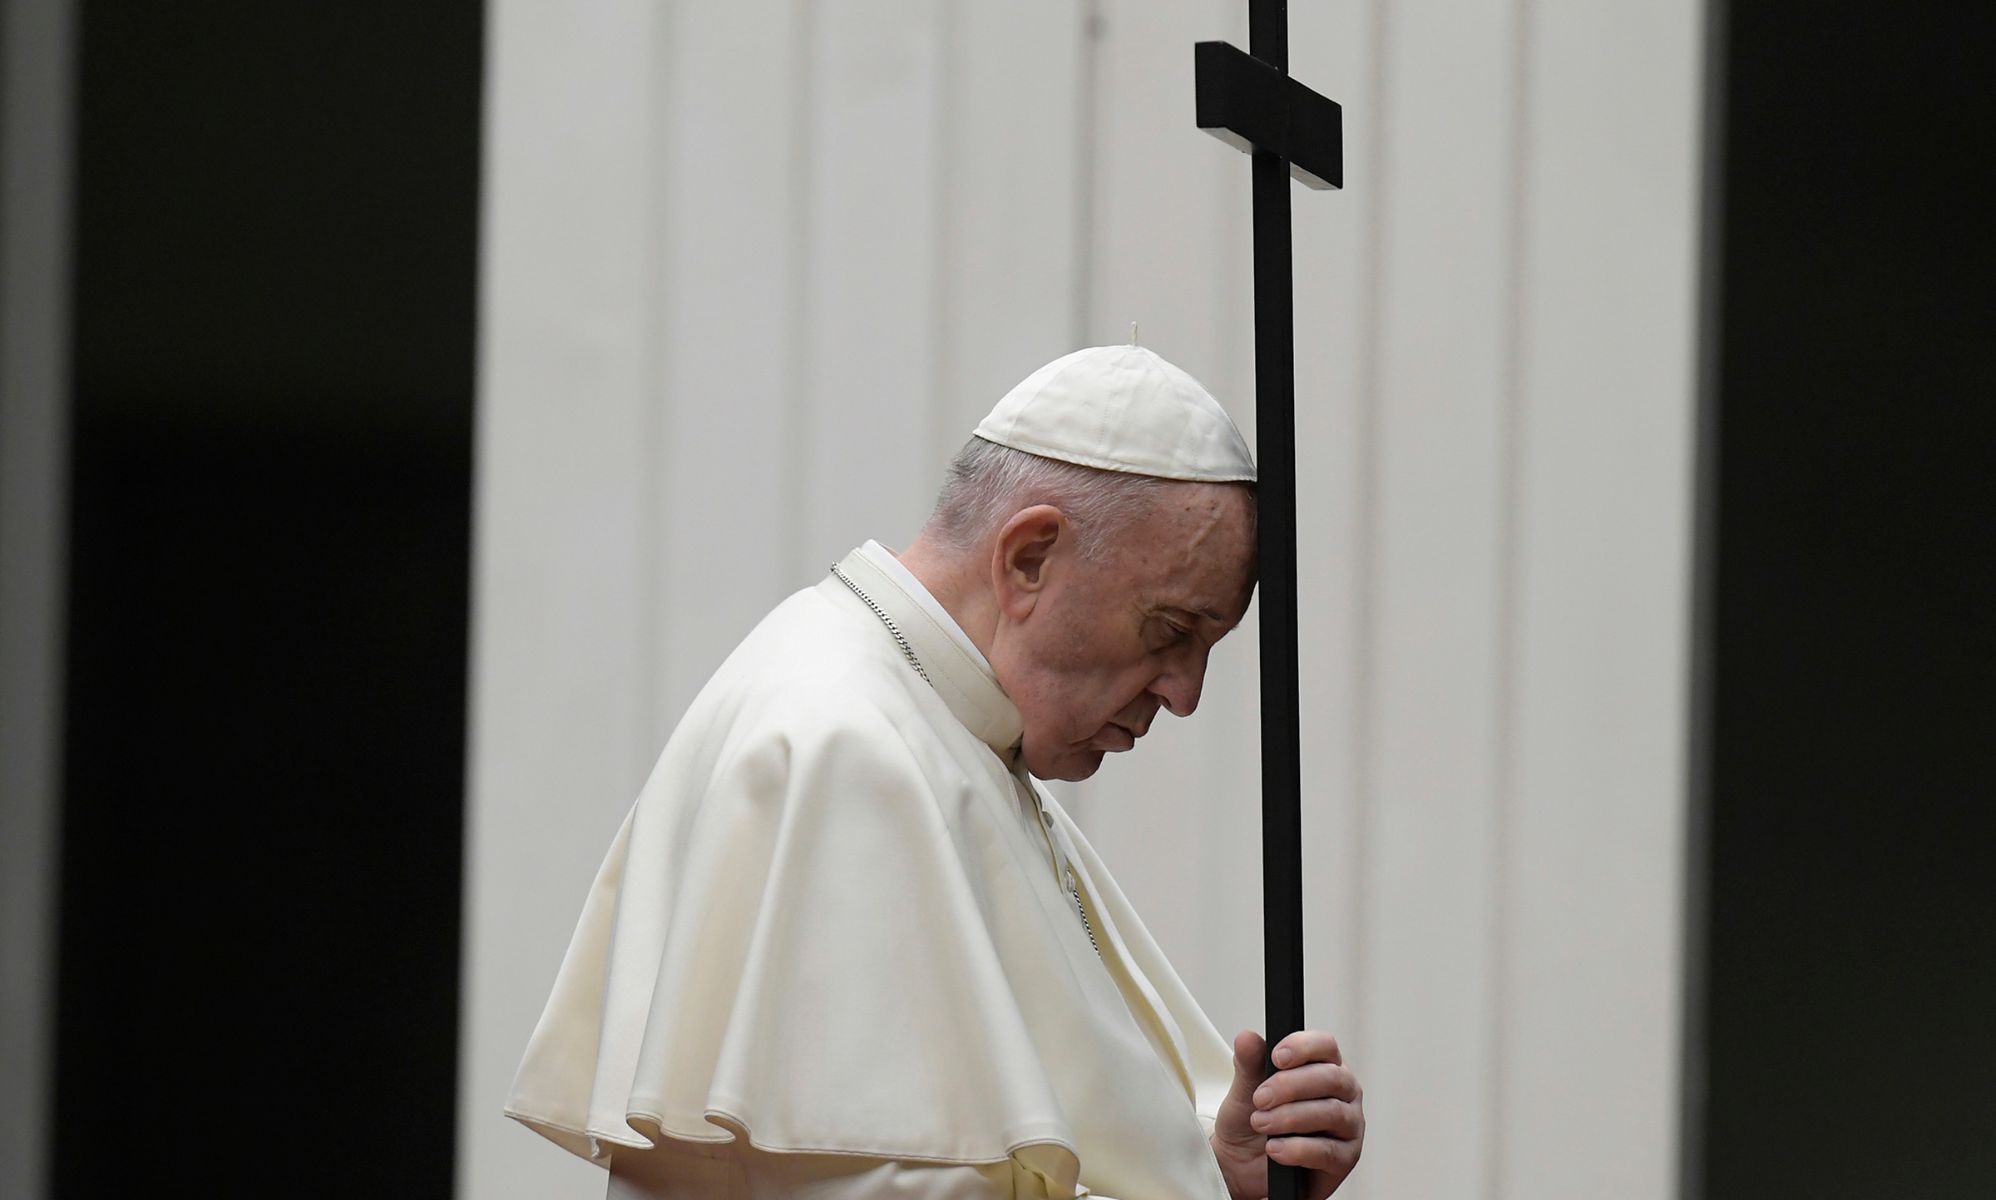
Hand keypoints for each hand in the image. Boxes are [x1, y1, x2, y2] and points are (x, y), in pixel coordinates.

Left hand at [1210, 1029, 1363, 1199]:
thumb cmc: (1254, 1121)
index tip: (1276, 1057)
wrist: (1245, 1167)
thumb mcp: (1245, 1091)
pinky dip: (1297, 1149)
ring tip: (1261, 1123)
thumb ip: (1249, 1064)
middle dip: (1290, 1086)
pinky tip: (1274, 1149)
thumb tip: (1246, 1038)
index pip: (1325, 1045)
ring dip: (1290, 1117)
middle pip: (1331, 1077)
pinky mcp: (1345, 1158)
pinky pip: (1327, 1151)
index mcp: (1324, 1065)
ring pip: (1331, 1112)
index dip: (1303, 1047)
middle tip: (1260, 1098)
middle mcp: (1344, 1092)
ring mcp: (1349, 1126)